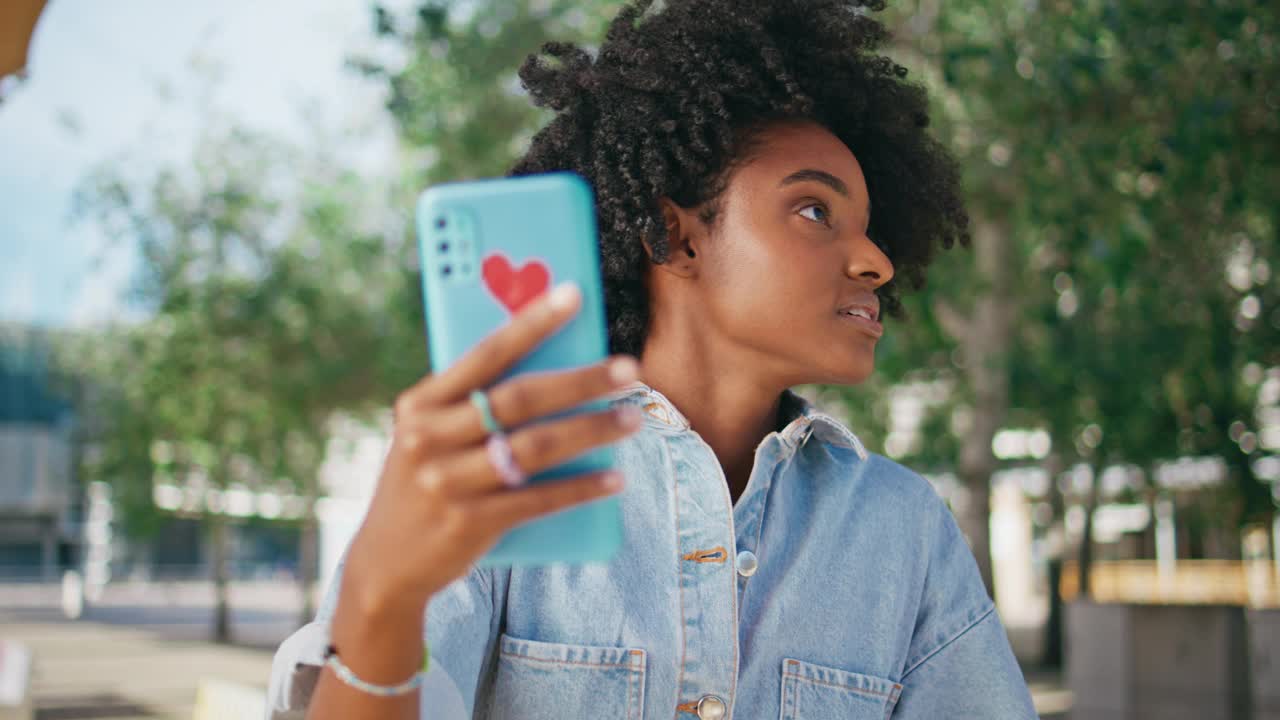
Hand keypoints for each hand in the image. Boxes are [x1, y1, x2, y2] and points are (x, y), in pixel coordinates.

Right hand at [340, 282, 642, 617]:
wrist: (387, 565)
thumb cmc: (427, 482)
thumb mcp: (432, 435)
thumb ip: (473, 404)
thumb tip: (557, 364)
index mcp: (420, 404)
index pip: (485, 352)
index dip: (531, 321)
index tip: (574, 294)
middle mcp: (428, 438)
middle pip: (519, 398)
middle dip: (581, 381)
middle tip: (629, 369)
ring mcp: (447, 483)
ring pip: (536, 447)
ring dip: (592, 431)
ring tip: (633, 418)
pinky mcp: (469, 524)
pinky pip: (539, 499)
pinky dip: (581, 488)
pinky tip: (614, 477)